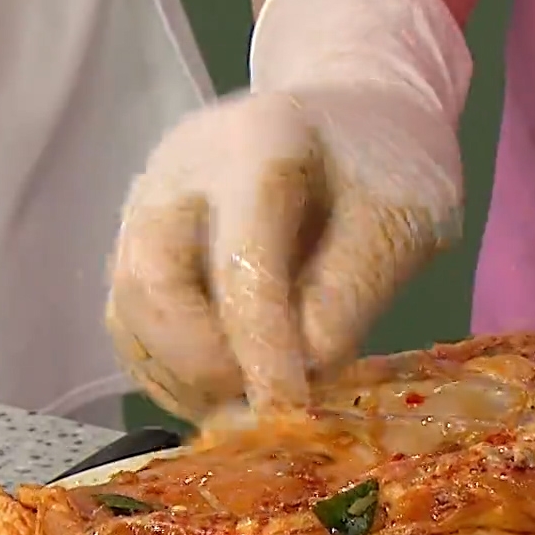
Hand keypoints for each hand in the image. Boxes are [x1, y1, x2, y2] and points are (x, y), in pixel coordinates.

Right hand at [105, 0, 470, 420]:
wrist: (356, 121)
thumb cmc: (388, 171)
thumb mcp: (404, 221)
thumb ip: (352, 293)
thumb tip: (296, 379)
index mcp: (260, 141)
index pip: (241, 262)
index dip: (262, 350)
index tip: (290, 413)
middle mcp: (182, 170)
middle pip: (151, 284)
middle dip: (205, 363)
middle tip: (268, 405)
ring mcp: (148, 205)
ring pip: (129, 311)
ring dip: (185, 377)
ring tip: (254, 402)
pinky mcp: (137, 245)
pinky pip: (131, 325)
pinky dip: (173, 372)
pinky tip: (229, 387)